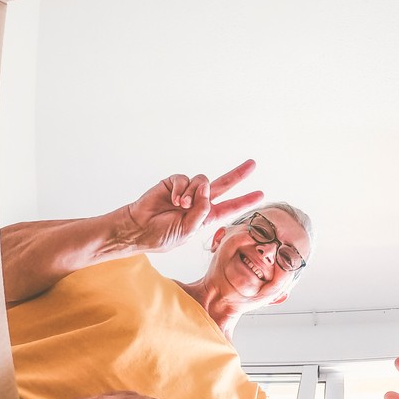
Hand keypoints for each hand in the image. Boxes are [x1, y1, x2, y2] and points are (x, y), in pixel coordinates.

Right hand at [123, 159, 263, 251]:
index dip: (245, 201)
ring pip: (203, 181)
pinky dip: (181, 189)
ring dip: (194, 193)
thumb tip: (206, 189)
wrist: (138, 228)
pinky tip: (174, 199)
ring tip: (182, 205)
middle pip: (223, 185)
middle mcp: (199, 202)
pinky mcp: (174, 183)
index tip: (260, 194)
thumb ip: (201, 212)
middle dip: (238, 174)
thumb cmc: (162, 235)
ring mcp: (187, 191)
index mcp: (205, 216)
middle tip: (253, 164)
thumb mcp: (187, 231)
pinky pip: (185, 179)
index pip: (229, 207)